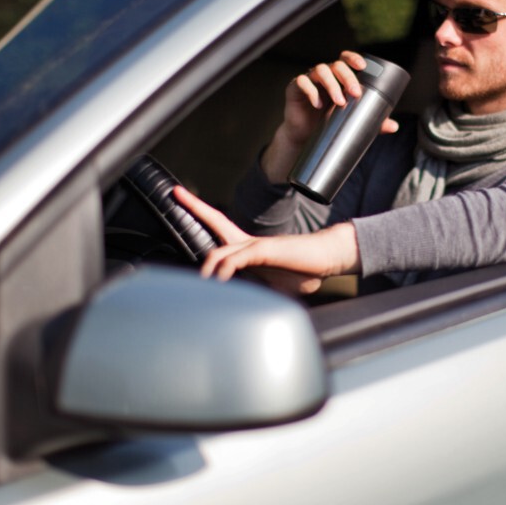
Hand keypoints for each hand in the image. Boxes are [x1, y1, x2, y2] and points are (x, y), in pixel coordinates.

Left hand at [173, 186, 360, 296]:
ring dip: (209, 264)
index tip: (185, 201)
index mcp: (250, 250)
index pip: (221, 228)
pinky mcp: (267, 251)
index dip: (202, 214)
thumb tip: (250, 312)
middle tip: (176, 192)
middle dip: (194, 207)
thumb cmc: (305, 271)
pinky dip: (227, 268)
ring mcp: (257, 245)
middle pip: (216, 220)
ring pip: (222, 249)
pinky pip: (240, 258)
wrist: (329, 258)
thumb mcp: (277, 288)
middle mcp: (249, 243)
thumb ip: (260, 294)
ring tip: (202, 281)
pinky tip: (220, 279)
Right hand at [261, 50, 399, 182]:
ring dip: (332, 84)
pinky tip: (318, 104)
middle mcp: (325, 75)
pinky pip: (301, 82)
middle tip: (355, 93)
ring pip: (320, 70)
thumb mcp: (352, 121)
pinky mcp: (295, 89)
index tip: (363, 66)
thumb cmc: (329, 123)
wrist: (305, 138)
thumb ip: (373, 121)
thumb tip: (394, 126)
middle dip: (347, 76)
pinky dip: (311, 91)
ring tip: (340, 102)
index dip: (353, 58)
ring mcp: (309, 80)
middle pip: (336, 65)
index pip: (345, 60)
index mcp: (338, 78)